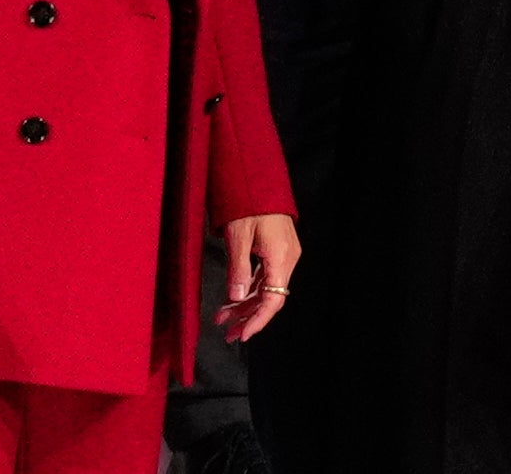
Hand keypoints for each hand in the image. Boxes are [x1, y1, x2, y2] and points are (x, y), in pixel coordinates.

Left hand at [216, 213, 298, 342]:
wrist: (258, 175)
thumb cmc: (248, 200)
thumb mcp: (238, 235)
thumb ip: (238, 268)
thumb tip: (235, 297)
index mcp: (280, 257)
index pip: (272, 301)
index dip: (257, 321)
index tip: (242, 335)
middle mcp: (287, 259)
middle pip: (269, 298)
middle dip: (248, 317)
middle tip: (227, 333)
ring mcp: (283, 254)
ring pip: (266, 288)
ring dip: (245, 304)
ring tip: (223, 318)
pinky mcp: (277, 249)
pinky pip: (265, 276)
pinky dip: (249, 288)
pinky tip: (234, 298)